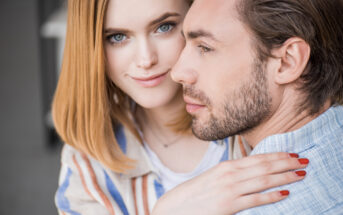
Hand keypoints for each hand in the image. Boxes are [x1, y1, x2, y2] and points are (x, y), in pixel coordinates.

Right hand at [152, 152, 307, 214]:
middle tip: (303, 160)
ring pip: (264, 180)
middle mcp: (230, 174)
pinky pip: (255, 199)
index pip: (257, 158)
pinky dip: (271, 195)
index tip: (291, 153)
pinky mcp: (229, 205)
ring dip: (284, 176)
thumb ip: (231, 174)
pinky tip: (285, 193)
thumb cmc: (193, 194)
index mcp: (226, 166)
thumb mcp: (213, 178)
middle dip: (286, 162)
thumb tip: (249, 172)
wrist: (174, 208)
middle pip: (264, 166)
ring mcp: (230, 189)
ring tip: (300, 174)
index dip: (277, 155)